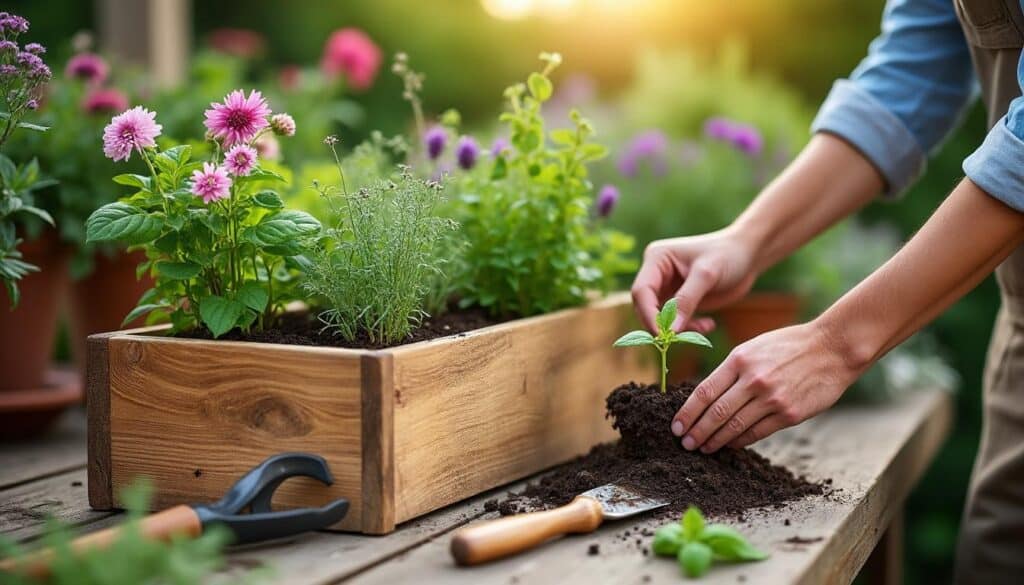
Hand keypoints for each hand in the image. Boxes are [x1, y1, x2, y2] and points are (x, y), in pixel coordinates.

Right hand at [631, 229, 757, 333]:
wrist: (748, 255)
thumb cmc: (728, 256)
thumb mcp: (707, 275)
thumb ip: (686, 301)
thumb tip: (670, 331)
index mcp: (656, 258)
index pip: (641, 291)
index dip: (648, 314)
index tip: (662, 335)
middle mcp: (657, 273)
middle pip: (646, 306)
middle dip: (662, 325)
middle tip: (682, 338)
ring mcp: (667, 287)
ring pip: (660, 318)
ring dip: (679, 328)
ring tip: (705, 327)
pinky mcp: (678, 300)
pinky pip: (675, 321)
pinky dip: (690, 328)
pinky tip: (709, 324)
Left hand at [671, 321, 860, 452]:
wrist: (832, 348)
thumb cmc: (789, 346)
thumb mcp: (753, 347)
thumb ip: (731, 370)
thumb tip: (707, 397)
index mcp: (740, 359)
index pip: (704, 392)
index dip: (687, 413)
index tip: (676, 426)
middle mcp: (753, 380)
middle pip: (715, 413)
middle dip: (697, 432)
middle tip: (685, 444)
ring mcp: (772, 399)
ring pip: (734, 426)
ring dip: (715, 441)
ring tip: (703, 448)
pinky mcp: (789, 414)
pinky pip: (757, 433)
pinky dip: (739, 441)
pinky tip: (730, 444)